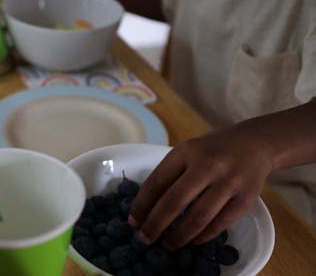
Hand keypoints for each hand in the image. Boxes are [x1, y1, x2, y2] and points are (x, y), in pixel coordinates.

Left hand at [128, 125, 274, 249]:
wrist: (255, 143)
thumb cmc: (212, 151)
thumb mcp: (188, 152)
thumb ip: (169, 175)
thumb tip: (145, 209)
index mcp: (186, 152)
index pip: (157, 182)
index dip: (141, 205)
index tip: (133, 221)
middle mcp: (207, 165)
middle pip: (174, 201)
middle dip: (155, 224)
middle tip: (145, 238)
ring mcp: (229, 182)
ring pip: (198, 217)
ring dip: (179, 236)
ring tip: (167, 245)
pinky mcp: (246, 198)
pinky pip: (219, 224)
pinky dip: (202, 236)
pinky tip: (191, 240)